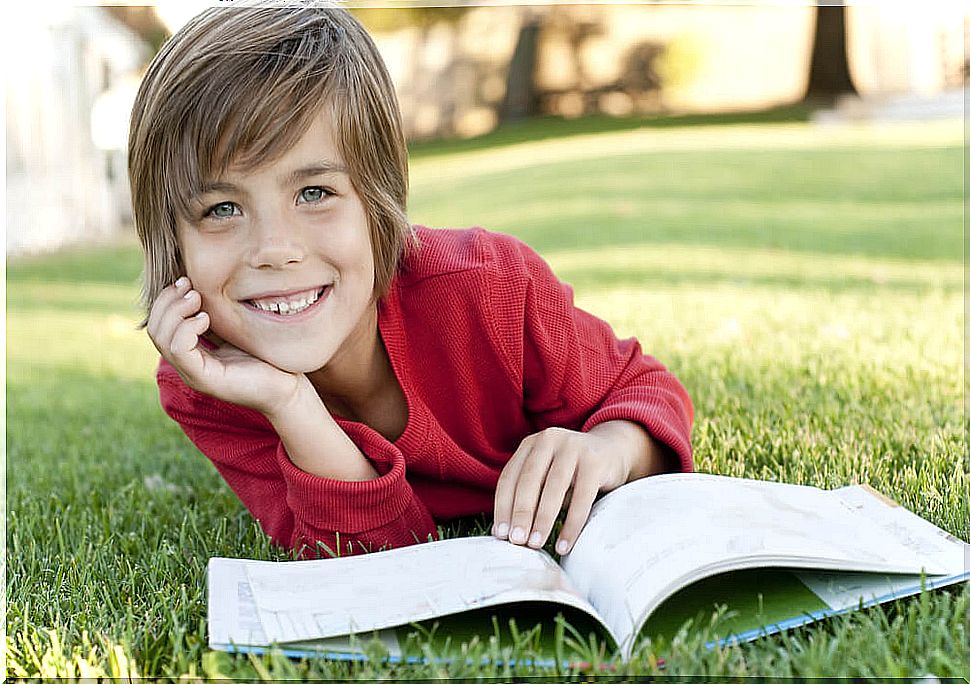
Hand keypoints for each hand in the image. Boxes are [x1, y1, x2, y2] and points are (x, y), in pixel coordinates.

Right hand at [146, 276, 304, 414]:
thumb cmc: (267, 356)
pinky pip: (180, 350)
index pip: (159, 324)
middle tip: (189, 286)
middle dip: (167, 301)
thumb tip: (206, 284)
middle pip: (155, 329)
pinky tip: (205, 318)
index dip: (166, 299)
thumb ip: (219, 314)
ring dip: (175, 311)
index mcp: (192, 352)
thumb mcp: (237, 328)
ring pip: (162, 339)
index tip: (186, 281)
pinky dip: (187, 328)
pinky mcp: (204, 380)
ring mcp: (193, 374)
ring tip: (196, 298)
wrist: (288, 387)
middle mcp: (187, 365)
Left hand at [491, 426, 632, 555]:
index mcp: (530, 444)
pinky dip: (571, 524)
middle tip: (516, 541)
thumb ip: (529, 495)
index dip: (502, 507)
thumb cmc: (572, 472)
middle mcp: (549, 440)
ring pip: (554, 488)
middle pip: (529, 481)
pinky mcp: (595, 461)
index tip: (500, 534)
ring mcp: (573, 447)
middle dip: (520, 514)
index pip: (509, 477)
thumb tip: (503, 533)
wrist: (614, 451)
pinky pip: (581, 497)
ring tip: (535, 544)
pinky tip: (564, 544)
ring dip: (542, 520)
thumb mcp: (547, 475)